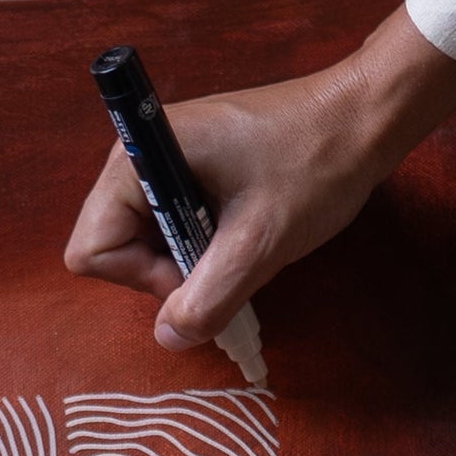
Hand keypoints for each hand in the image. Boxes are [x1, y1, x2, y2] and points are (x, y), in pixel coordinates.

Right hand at [64, 5, 455, 351]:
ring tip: (242, 240)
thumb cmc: (314, 167)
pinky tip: (243, 228)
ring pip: (144, 238)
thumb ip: (208, 297)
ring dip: (188, 257)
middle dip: (166, 269)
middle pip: (113, 245)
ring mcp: (163, 156)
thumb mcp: (260, 242)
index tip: (204, 268)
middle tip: (228, 257)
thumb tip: (168, 338)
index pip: (93, 249)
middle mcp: (138, 152)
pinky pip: (170, 221)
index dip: (144, 277)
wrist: (363, 117)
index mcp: (140, 156)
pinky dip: (202, 240)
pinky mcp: (188, 165)